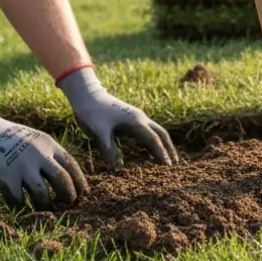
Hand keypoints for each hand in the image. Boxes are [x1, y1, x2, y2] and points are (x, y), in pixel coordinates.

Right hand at [0, 96, 87, 208]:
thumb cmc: (6, 136)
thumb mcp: (33, 138)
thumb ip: (47, 154)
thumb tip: (64, 178)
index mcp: (48, 144)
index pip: (72, 166)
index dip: (80, 182)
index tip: (83, 193)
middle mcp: (39, 154)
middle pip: (63, 181)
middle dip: (69, 196)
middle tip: (69, 204)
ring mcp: (22, 166)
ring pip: (42, 194)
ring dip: (46, 205)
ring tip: (45, 209)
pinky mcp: (6, 176)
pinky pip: (17, 199)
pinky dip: (20, 205)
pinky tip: (19, 206)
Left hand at [57, 66, 178, 167]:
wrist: (86, 93)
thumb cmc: (92, 111)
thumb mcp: (98, 131)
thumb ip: (108, 149)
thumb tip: (116, 167)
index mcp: (135, 122)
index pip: (153, 140)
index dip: (161, 153)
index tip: (168, 166)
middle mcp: (140, 118)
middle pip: (161, 133)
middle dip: (169, 147)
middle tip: (175, 162)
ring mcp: (136, 116)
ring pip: (155, 131)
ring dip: (162, 144)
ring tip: (166, 158)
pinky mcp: (130, 117)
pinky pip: (147, 130)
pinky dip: (152, 140)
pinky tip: (149, 149)